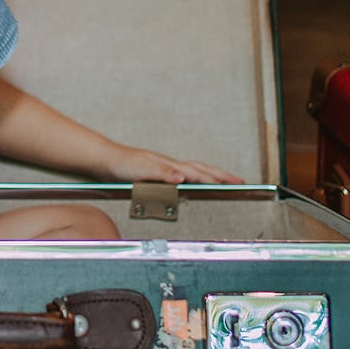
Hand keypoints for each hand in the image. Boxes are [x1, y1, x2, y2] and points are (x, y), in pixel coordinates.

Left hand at [110, 146, 243, 185]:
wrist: (106, 160)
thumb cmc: (123, 164)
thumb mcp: (142, 169)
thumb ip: (162, 173)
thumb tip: (183, 177)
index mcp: (172, 166)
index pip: (202, 174)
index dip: (220, 179)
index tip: (239, 184)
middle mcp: (173, 166)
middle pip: (204, 170)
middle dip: (224, 176)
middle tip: (242, 183)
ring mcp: (168, 169)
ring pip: (197, 172)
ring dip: (213, 177)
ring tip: (227, 184)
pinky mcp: (161, 175)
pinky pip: (186, 177)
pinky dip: (198, 180)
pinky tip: (198, 188)